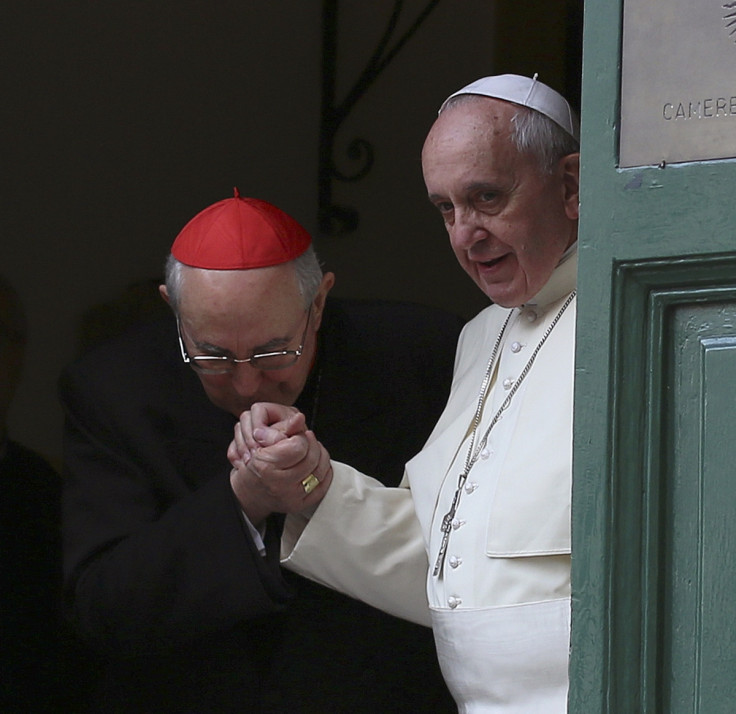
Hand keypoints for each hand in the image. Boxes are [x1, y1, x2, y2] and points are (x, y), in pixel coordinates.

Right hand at [228, 405, 331, 526]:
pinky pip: (322, 486)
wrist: (249, 493)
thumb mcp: (262, 442)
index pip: (298, 446)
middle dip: (312, 445)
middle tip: (306, 441)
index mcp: (266, 466)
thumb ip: (283, 428)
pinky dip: (324, 472)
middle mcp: (279, 484)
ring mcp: (291, 497)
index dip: (300, 438)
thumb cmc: (255, 466)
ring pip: (320, 471)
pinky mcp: (300, 505)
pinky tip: (317, 465)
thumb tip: (300, 418)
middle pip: (312, 458)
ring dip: (320, 456)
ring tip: (311, 450)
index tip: (296, 437)